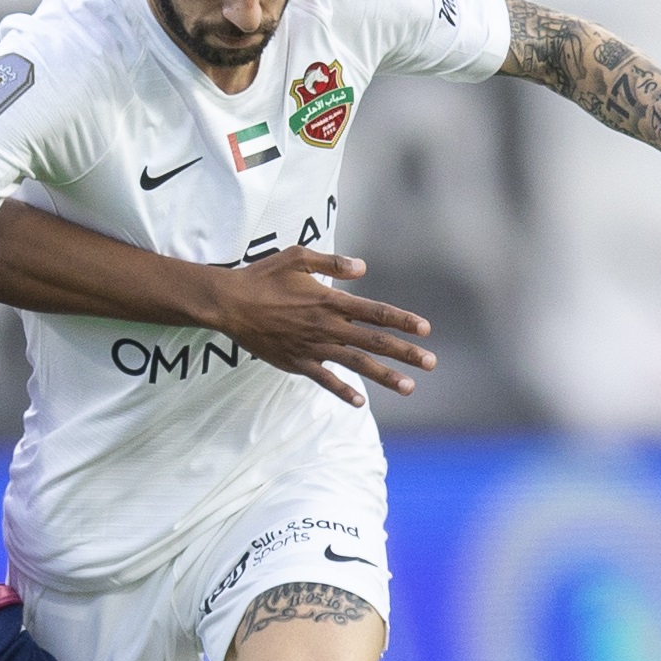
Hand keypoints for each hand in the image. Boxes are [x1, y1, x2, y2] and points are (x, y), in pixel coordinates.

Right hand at [209, 249, 436, 406]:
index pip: (375, 312)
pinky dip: (343, 391)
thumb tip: (363, 268)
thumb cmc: (263, 276)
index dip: (402, 320)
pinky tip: (360, 402)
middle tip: (432, 363)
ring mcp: (312, 347)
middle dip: (406, 352)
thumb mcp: (297, 257)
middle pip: (374, 342)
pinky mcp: (297, 362)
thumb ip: (332, 263)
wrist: (229, 304)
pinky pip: (325, 379)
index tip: (425, 329)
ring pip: (356, 364)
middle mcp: (327, 327)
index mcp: (330, 301)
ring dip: (385, 376)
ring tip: (409, 387)